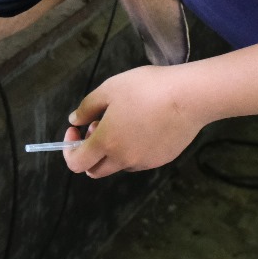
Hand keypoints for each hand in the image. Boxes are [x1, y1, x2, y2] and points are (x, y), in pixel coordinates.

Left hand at [62, 65, 205, 177]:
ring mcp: (145, 162)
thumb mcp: (109, 90)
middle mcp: (124, 158)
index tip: (75, 129)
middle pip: (95, 170)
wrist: (189, 96)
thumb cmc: (146, 88)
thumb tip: (75, 121)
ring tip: (124, 121)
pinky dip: (132, 149)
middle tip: (98, 125)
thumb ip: (86, 108)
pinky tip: (143, 125)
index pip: (77, 163)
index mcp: (107, 142)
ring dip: (112, 150)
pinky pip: (139, 160)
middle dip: (90, 152)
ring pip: (118, 164)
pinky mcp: (162, 159)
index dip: (69, 149)